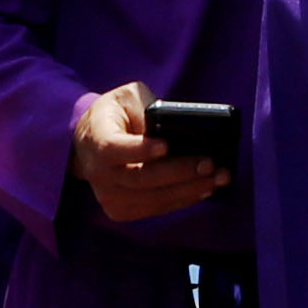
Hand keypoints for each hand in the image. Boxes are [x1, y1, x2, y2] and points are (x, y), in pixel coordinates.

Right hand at [70, 80, 224, 223]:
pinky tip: (204, 189)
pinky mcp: (120, 210)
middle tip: (210, 164)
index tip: (166, 145)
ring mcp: (108, 196)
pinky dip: (181, 200)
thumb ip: (147, 109)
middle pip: (140, 178)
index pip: (113, 149)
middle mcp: (98, 172)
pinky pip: (155, 209)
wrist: (90, 142)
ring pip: (151, 199)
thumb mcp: (128, 98)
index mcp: (96, 138)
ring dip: (188, 190)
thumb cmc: (116, 113)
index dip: (140, 150)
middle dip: (179, 172)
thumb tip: (178, 128)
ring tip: (218, 179)